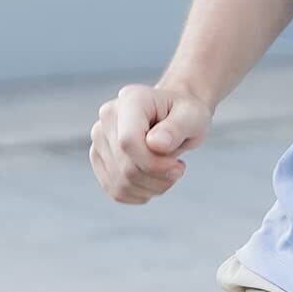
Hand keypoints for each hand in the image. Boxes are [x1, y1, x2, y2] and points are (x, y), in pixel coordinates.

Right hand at [89, 81, 212, 203]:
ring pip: (119, 184)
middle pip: (125, 167)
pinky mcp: (99, 159)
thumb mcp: (193, 115)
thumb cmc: (185, 113)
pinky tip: (156, 179)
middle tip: (178, 169)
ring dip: (151, 187)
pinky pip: (116, 191)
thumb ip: (177, 127)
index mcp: (131, 99)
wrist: (175, 115)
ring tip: (168, 173)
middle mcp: (108, 117)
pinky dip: (140, 193)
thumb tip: (155, 143)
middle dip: (157, 176)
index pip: (128, 142)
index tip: (178, 166)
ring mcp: (99, 139)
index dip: (153, 163)